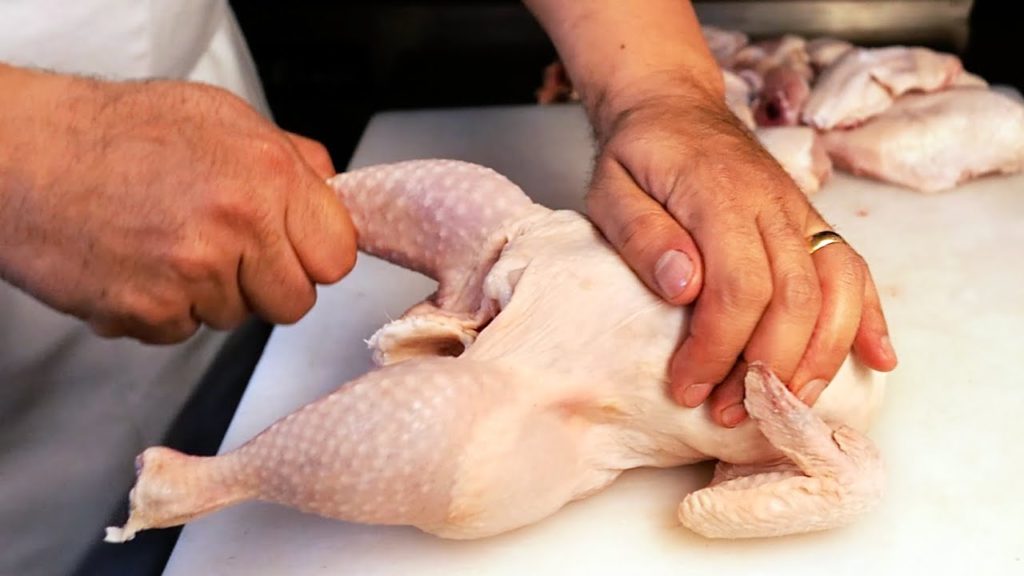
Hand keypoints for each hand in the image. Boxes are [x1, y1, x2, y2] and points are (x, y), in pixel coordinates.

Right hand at [0, 66, 356, 342]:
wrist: (22, 156)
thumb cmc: (116, 131)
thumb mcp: (221, 117)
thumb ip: (290, 158)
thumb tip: (333, 192)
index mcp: (268, 175)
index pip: (337, 256)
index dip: (315, 258)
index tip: (295, 251)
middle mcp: (238, 224)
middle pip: (295, 302)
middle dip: (266, 285)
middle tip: (227, 252)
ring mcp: (194, 272)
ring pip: (236, 319)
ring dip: (210, 296)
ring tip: (167, 245)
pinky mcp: (150, 310)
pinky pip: (182, 332)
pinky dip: (162, 310)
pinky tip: (138, 266)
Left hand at [586, 90, 896, 425]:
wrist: (674, 108)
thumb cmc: (638, 157)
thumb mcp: (611, 190)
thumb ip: (642, 236)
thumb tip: (684, 288)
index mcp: (719, 196)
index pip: (739, 286)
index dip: (719, 347)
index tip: (688, 386)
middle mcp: (772, 205)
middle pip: (795, 298)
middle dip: (767, 367)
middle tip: (732, 412)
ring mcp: (799, 213)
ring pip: (836, 289)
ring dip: (820, 356)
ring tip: (790, 404)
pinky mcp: (811, 222)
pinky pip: (853, 269)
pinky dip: (869, 317)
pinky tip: (876, 358)